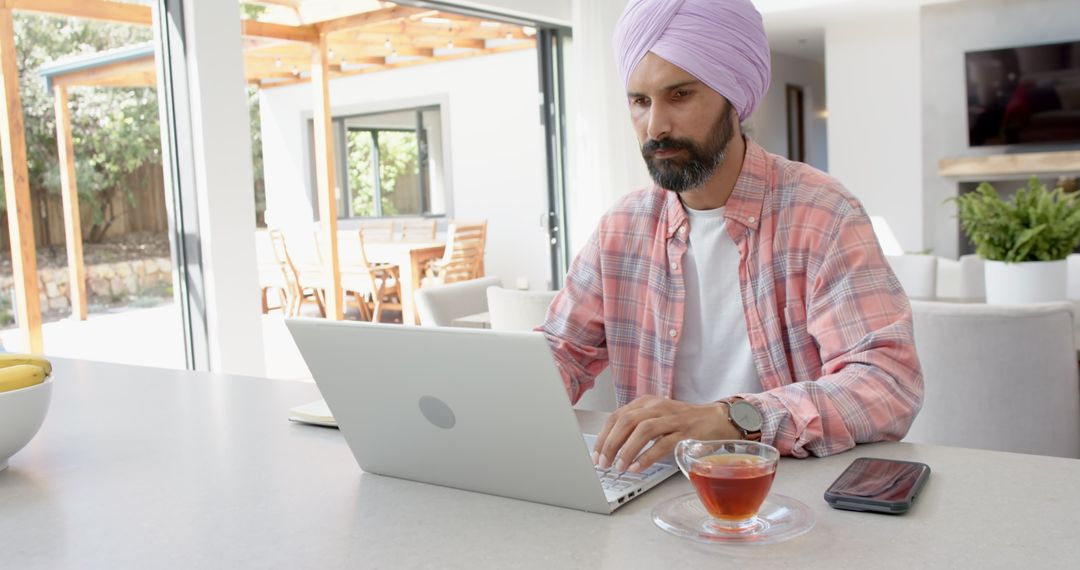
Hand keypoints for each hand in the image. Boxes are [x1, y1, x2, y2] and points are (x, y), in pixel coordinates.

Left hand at [591, 395, 740, 472]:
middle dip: (610, 444)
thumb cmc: (684, 421)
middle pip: (626, 422)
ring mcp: (672, 418)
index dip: (603, 436)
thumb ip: (637, 427)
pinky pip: (663, 443)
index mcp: (646, 403)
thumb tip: (612, 447)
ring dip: (627, 450)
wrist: (718, 418)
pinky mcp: (686, 432)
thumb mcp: (657, 417)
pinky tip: (638, 467)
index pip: (617, 416)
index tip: (595, 454)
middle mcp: (657, 407)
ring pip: (643, 430)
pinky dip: (647, 456)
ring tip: (619, 467)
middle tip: (603, 464)